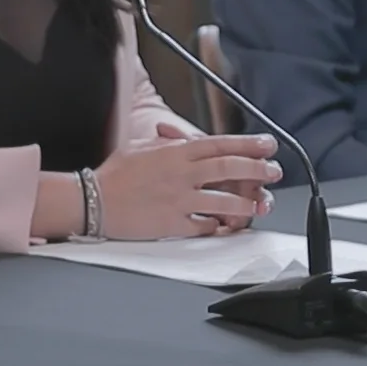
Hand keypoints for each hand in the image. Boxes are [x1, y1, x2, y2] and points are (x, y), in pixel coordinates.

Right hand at [97, 131, 279, 238]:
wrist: (92, 200)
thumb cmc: (114, 175)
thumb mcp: (142, 147)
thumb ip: (168, 143)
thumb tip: (184, 140)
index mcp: (175, 152)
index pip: (220, 144)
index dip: (248, 144)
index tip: (267, 144)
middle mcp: (181, 174)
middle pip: (229, 168)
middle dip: (257, 169)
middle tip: (274, 171)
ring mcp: (178, 199)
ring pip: (223, 200)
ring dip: (247, 202)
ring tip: (261, 203)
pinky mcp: (172, 224)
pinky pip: (204, 225)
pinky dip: (218, 225)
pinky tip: (225, 225)